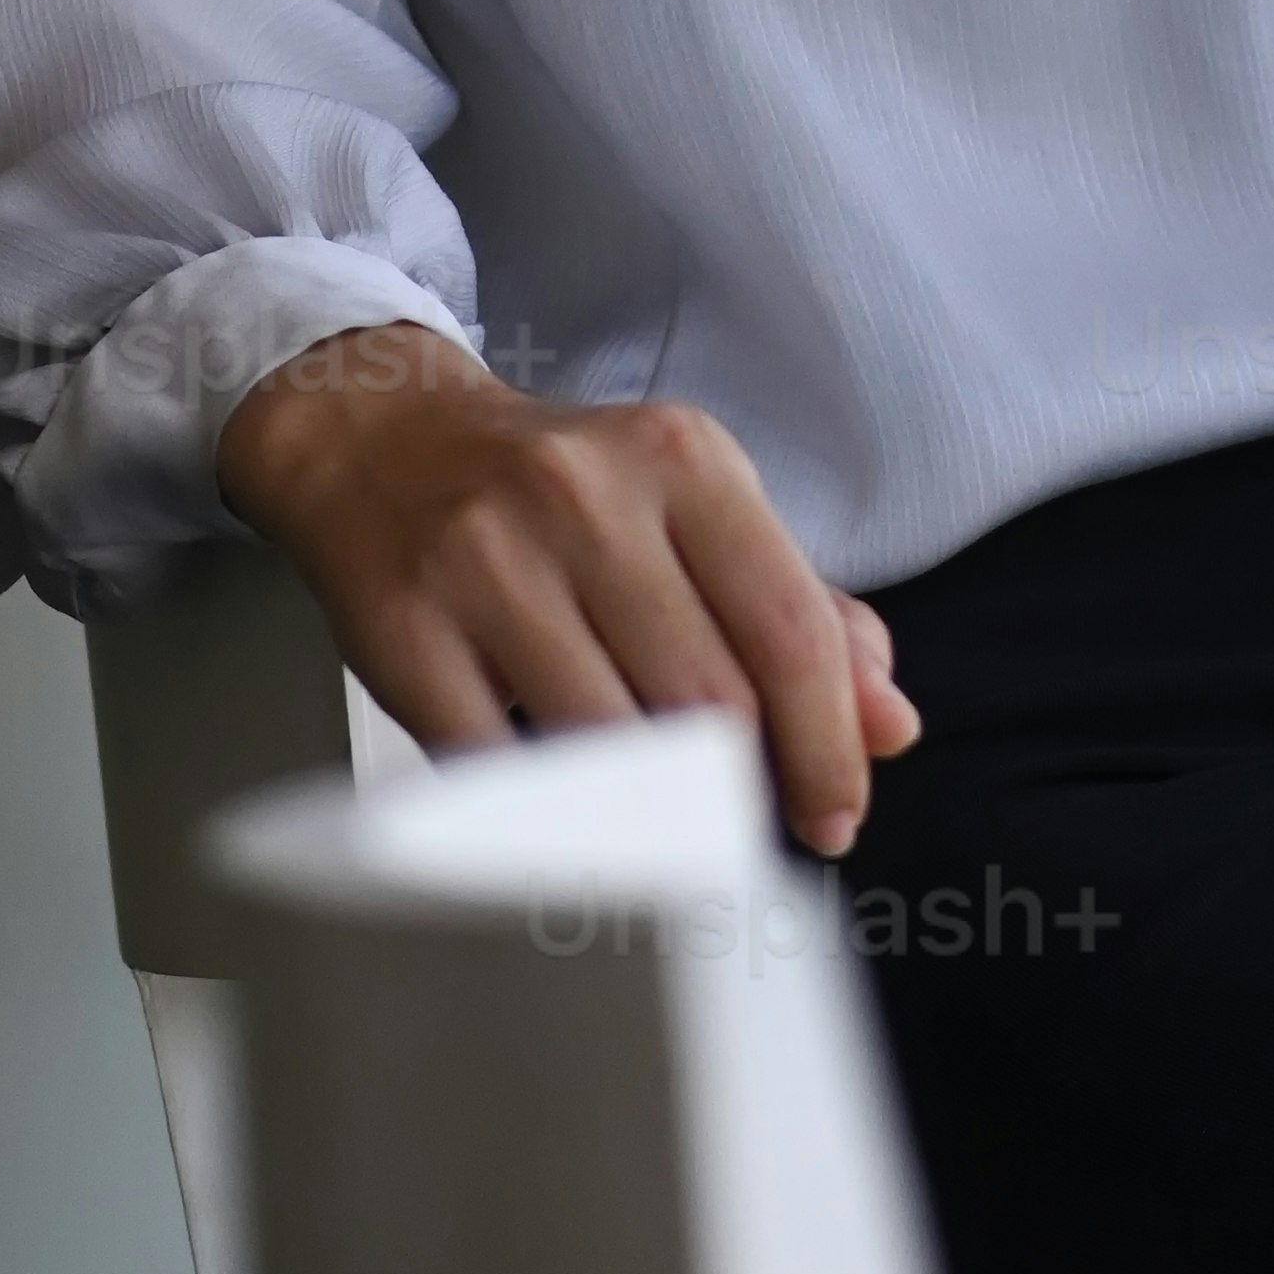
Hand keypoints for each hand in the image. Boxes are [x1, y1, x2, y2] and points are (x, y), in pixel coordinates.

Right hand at [218, 321, 919, 855]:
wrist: (384, 441)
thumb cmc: (563, 492)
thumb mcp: (696, 511)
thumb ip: (803, 612)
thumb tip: (889, 724)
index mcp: (685, 462)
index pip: (789, 631)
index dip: (827, 746)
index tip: (835, 813)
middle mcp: (590, 499)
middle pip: (707, 703)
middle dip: (744, 792)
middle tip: (746, 832)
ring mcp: (490, 566)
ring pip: (608, 749)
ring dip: (649, 817)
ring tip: (660, 828)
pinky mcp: (409, 635)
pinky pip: (500, 773)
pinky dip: (545, 819)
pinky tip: (564, 819)